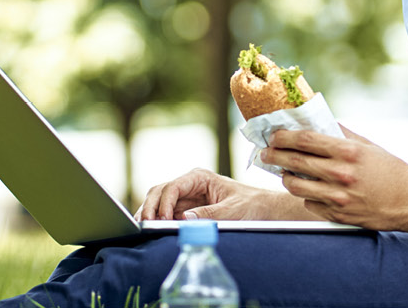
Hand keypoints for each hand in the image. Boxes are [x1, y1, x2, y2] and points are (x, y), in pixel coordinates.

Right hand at [138, 168, 306, 220]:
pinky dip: (157, 220)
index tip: (164, 219)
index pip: (173, 187)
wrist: (263, 210)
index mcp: (199, 177)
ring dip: (150, 213)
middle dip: (150, 206)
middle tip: (146, 225)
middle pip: (160, 191)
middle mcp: (189, 185)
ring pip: (159, 201)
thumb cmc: (252, 205)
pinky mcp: (186, 210)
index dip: (164, 202)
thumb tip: (184, 218)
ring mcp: (186, 197)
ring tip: (144, 228)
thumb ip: (211, 214)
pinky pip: (166, 213)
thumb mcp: (234, 210)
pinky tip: (152, 230)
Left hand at [264, 125, 407, 229]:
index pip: (305, 140)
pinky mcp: (338, 215)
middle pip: (295, 162)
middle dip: (274, 156)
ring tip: (285, 173)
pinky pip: (309, 204)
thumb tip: (315, 122)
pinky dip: (306, 196)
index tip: (273, 135)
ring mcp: (338, 198)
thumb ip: (340, 134)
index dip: (284, 137)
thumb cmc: (389, 170)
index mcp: (347, 152)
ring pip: (296, 186)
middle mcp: (341, 175)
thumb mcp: (367, 146)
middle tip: (266, 153)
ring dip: (285, 178)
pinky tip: (309, 190)